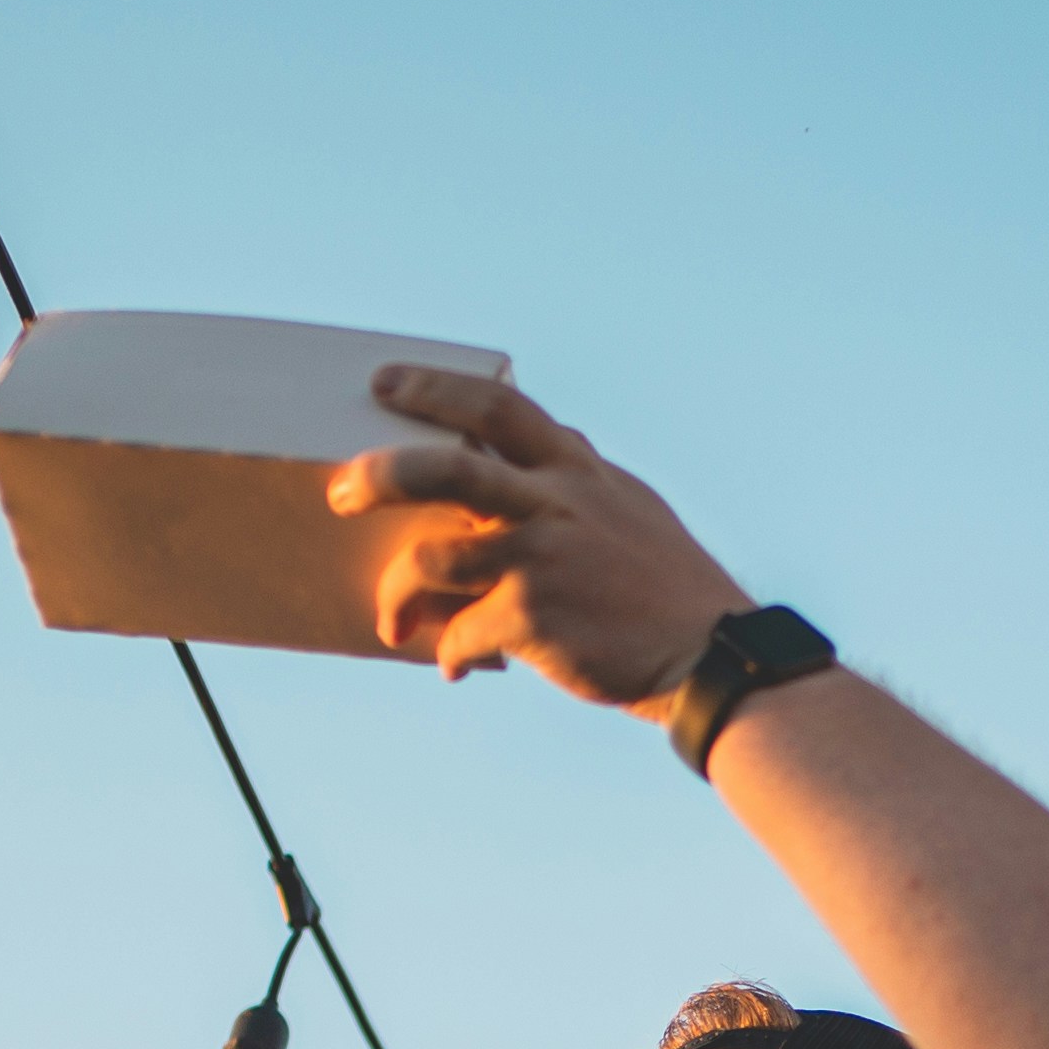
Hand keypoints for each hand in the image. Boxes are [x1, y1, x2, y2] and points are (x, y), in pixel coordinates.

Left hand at [327, 369, 749, 704]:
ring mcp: (542, 557)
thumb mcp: (630, 506)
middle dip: (380, 474)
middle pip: (446, 468)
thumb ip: (579, 476)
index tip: (385, 383)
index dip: (435, 389)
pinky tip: (454, 665)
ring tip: (392, 619)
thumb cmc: (665, 586)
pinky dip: (448, 652)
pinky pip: (459, 631)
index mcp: (577, 469)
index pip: (497, 405)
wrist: (708, 655)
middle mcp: (556, 502)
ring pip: (432, 556)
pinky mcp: (533, 616)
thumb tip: (555, 437)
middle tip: (341, 491)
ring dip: (396, 592)